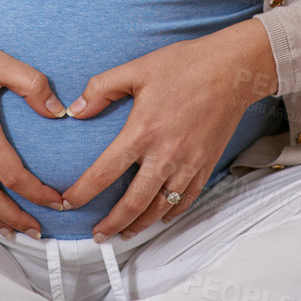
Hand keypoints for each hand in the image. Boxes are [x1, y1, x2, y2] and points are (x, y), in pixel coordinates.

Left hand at [57, 21, 276, 239]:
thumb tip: (76, 109)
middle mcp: (164, 155)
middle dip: (111, 224)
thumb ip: (102, 89)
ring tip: (124, 233)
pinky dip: (171, 214)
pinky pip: (186, 200)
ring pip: (160, 208)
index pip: (103, 173)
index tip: (69, 203)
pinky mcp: (206, 165)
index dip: (82, 193)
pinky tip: (161, 217)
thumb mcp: (136, 69)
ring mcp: (187, 164)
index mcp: (142, 132)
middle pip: (132, 203)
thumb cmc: (186, 66)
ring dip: (139, 225)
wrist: (232, 70)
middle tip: (97, 235)